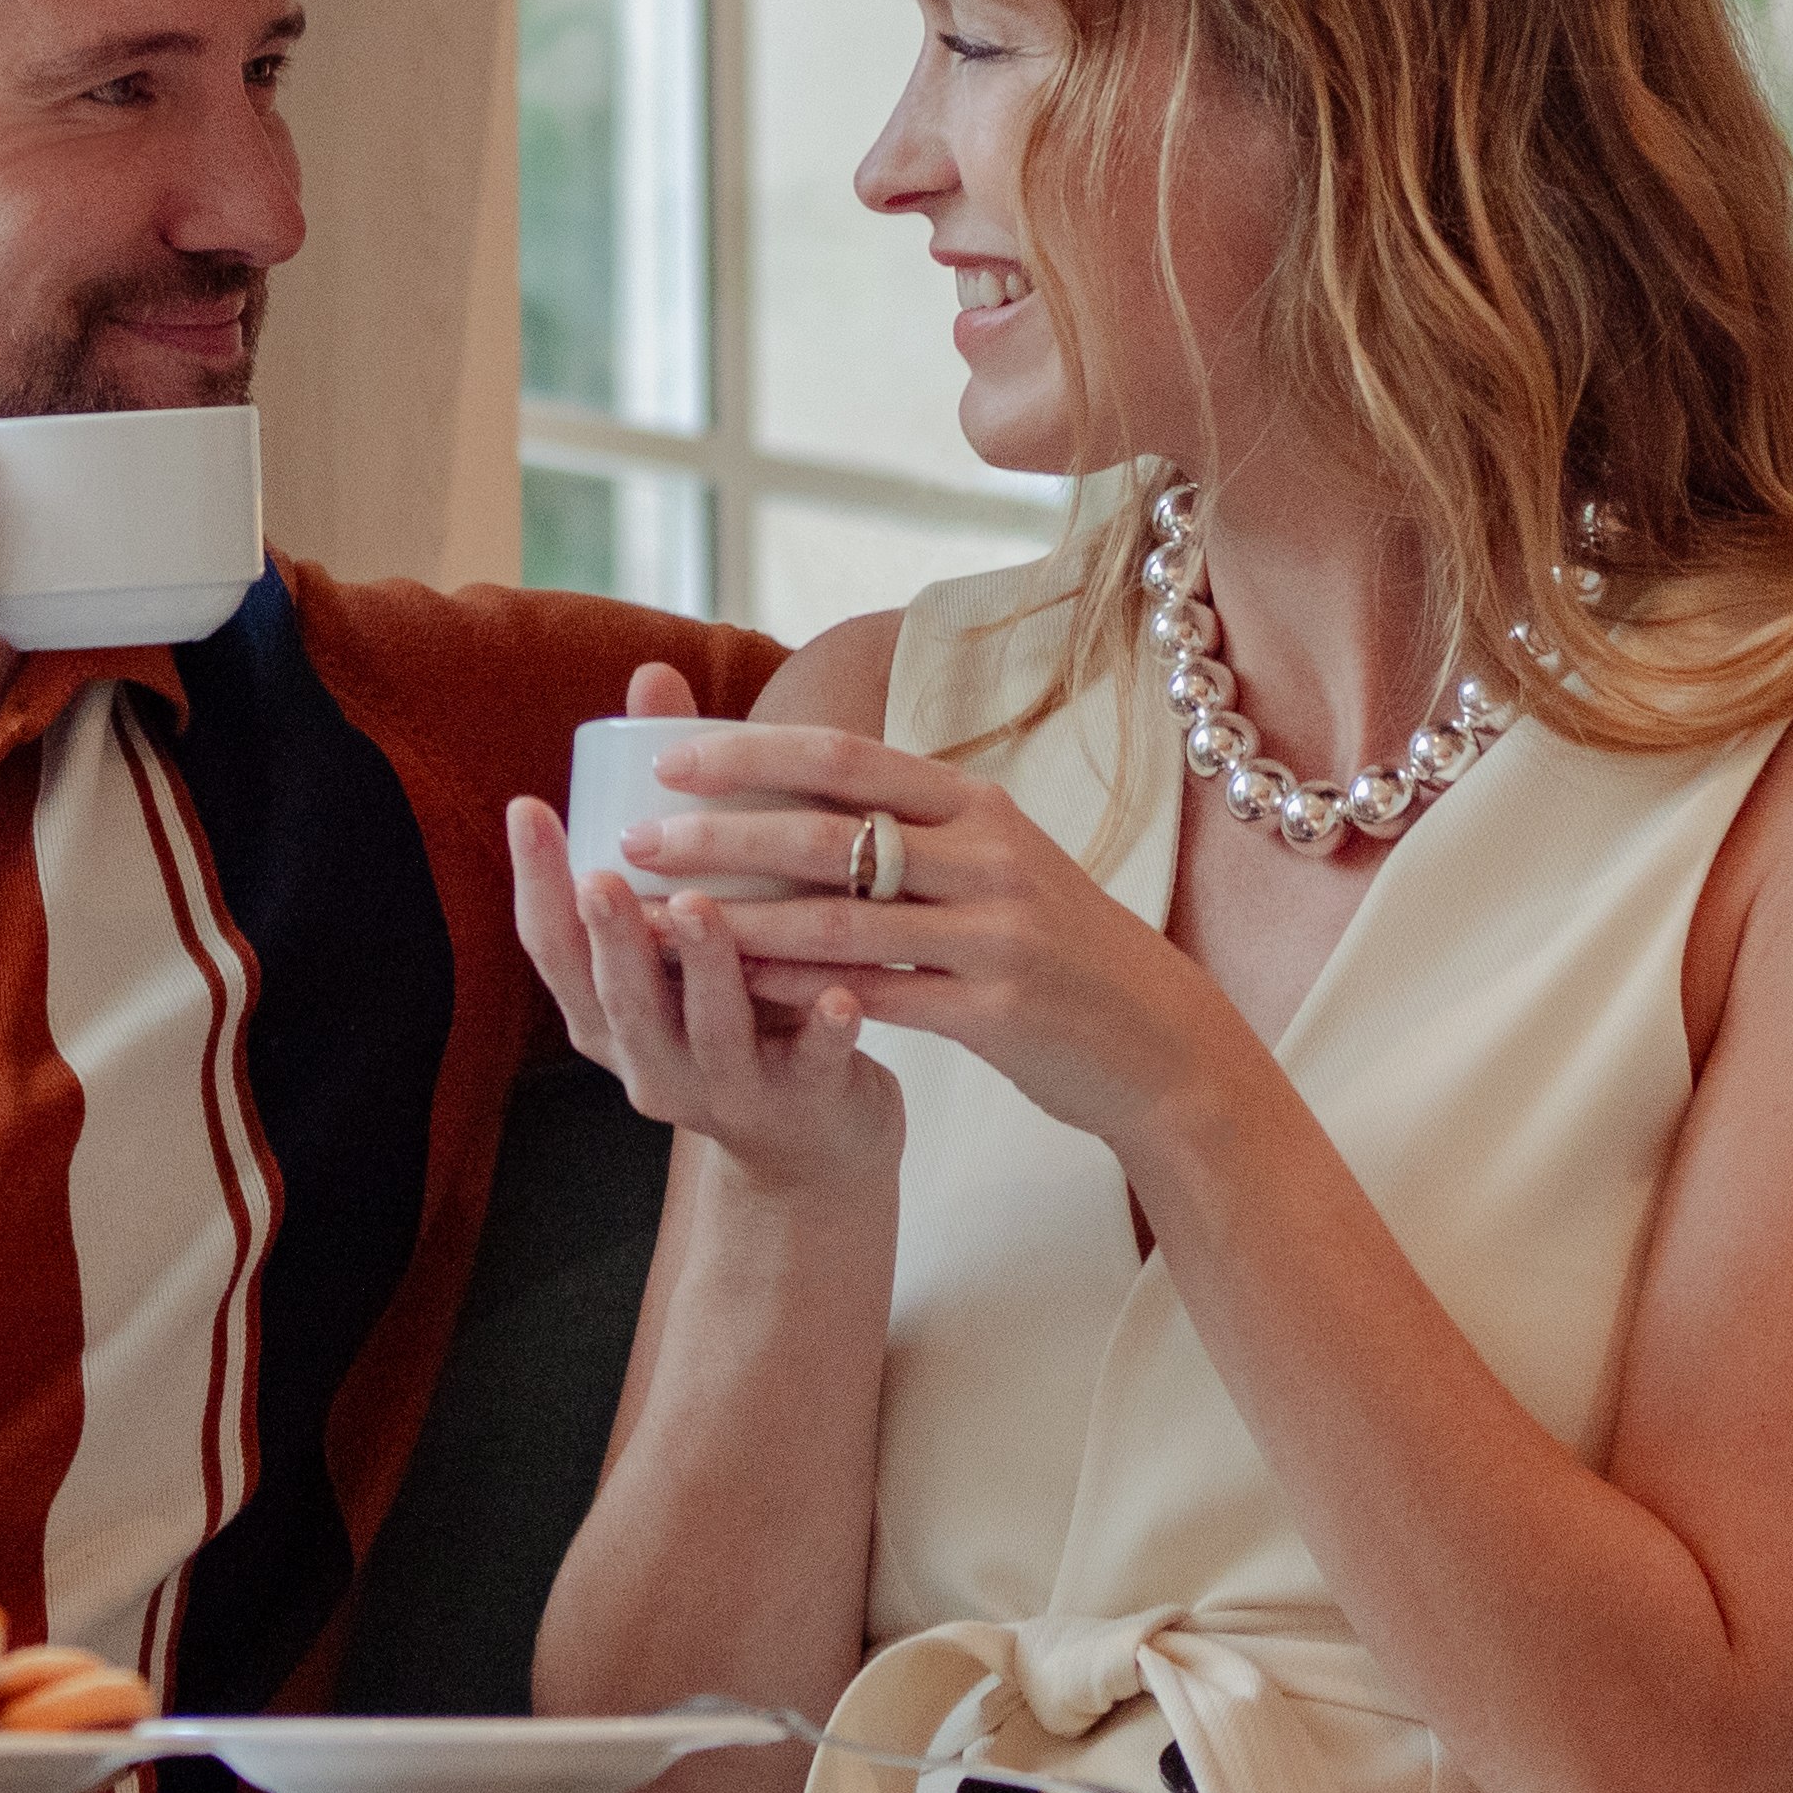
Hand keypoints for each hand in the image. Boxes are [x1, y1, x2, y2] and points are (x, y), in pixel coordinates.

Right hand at [501, 666, 895, 1195]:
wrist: (811, 1129)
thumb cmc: (740, 994)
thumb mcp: (688, 918)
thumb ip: (672, 807)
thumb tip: (653, 675)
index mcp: (606, 1008)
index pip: (550, 947)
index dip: (534, 881)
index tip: (530, 806)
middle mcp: (647, 1057)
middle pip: (616, 997)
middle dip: (610, 936)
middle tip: (605, 876)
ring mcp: (723, 1089)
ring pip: (706, 1032)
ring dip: (704, 970)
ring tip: (704, 913)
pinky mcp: (800, 1105)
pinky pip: (812, 1068)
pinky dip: (825, 1033)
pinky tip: (843, 997)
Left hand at [614, 709, 1261, 1170]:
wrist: (1157, 1040)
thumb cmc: (1056, 945)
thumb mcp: (998, 858)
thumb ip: (914, 822)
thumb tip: (801, 783)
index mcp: (977, 803)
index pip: (846, 756)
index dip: (751, 752)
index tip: (668, 756)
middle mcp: (989, 853)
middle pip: (830, 830)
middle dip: (721, 832)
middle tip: (635, 837)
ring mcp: (997, 931)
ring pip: (841, 916)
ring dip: (742, 916)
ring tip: (664, 918)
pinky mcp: (997, 1010)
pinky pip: (875, 994)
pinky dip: (800, 988)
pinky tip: (738, 988)